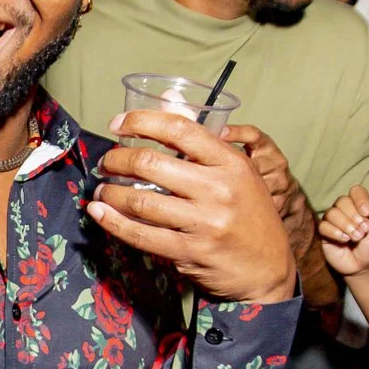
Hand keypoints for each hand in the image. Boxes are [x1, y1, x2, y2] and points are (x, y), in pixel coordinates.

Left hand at [90, 110, 295, 301]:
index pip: (180, 129)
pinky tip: (100, 212)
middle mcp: (219, 190)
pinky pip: (142, 235)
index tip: (118, 124)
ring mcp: (205, 223)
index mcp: (231, 162)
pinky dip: (114, 222)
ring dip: (111, 192)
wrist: (267, 269)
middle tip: (107, 162)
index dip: (141, 121)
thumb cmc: (249, 215)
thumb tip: (168, 99)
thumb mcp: (237, 172)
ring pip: (141, 202)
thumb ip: (202, 140)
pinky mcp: (190, 252)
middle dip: (117, 160)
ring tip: (102, 188)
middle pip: (151, 163)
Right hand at [317, 186, 368, 274]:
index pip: (356, 191)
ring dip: (346, 225)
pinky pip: (323, 226)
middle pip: (342, 200)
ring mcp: (333, 220)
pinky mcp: (324, 232)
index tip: (367, 213)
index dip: (360, 199)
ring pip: (332, 213)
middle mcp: (344, 209)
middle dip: (354, 215)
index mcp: (359, 205)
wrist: (363, 266)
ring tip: (357, 237)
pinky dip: (335, 232)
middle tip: (364, 230)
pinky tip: (345, 240)